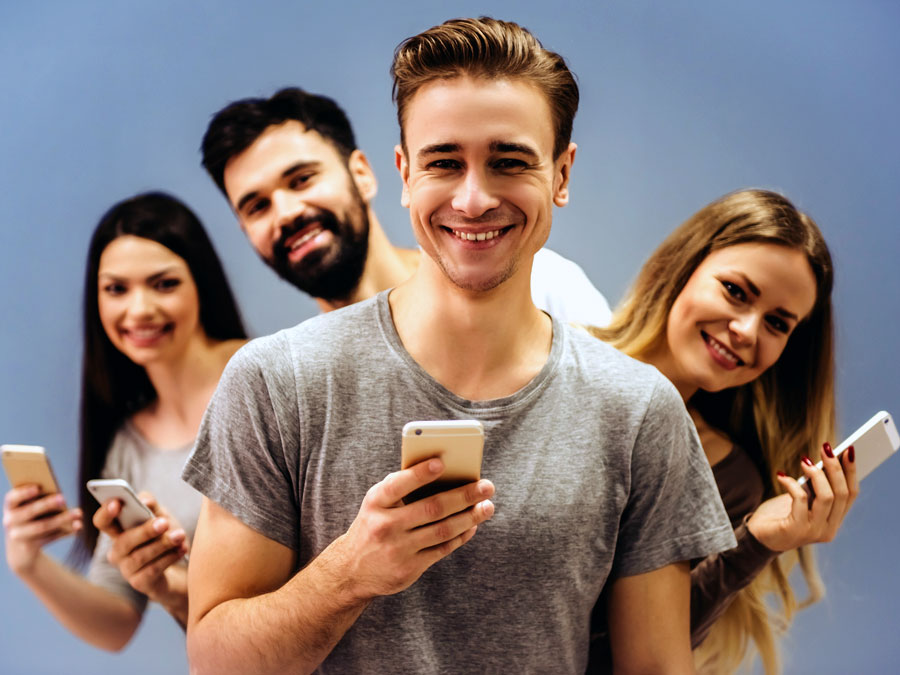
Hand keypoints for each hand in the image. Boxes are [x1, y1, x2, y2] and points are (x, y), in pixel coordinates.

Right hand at [3, 485, 81, 574]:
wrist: (21, 549)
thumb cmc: (31, 520)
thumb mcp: (32, 508)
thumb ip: (41, 500)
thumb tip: (60, 496)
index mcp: (11, 506)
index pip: (12, 498)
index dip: (24, 493)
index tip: (38, 488)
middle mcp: (10, 520)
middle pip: (29, 512)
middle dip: (47, 504)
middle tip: (63, 498)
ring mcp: (18, 535)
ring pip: (42, 526)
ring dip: (62, 518)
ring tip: (78, 512)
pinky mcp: (30, 546)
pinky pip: (50, 537)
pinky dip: (66, 531)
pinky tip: (78, 526)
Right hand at [93, 492, 187, 599]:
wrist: (181, 566)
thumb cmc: (165, 536)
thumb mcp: (161, 516)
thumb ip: (152, 506)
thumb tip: (144, 500)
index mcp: (119, 531)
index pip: (103, 522)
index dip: (105, 512)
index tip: (117, 502)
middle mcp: (118, 551)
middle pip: (123, 541)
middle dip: (145, 531)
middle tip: (164, 523)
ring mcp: (127, 569)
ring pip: (140, 557)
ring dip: (162, 544)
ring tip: (180, 535)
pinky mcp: (140, 583)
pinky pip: (152, 570)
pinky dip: (169, 558)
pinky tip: (181, 549)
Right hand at [332, 458, 494, 599]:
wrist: (351, 570)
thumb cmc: (373, 524)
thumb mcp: (376, 504)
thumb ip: (401, 488)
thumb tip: (444, 472)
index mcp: (375, 502)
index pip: (397, 485)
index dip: (419, 474)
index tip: (441, 462)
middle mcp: (385, 526)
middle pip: (432, 508)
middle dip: (464, 496)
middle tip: (486, 486)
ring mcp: (397, 550)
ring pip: (442, 530)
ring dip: (470, 517)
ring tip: (487, 506)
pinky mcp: (409, 569)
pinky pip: (442, 549)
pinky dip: (461, 536)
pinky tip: (473, 525)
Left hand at [747, 443, 858, 551]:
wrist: (756, 536)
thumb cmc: (779, 514)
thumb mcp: (802, 499)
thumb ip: (815, 488)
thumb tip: (826, 461)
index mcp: (834, 521)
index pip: (851, 495)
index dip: (851, 472)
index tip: (848, 450)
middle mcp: (828, 529)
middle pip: (841, 494)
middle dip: (835, 468)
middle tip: (826, 448)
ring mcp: (814, 532)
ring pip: (827, 497)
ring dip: (817, 474)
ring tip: (805, 460)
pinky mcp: (796, 530)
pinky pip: (801, 500)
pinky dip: (792, 484)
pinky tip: (781, 475)